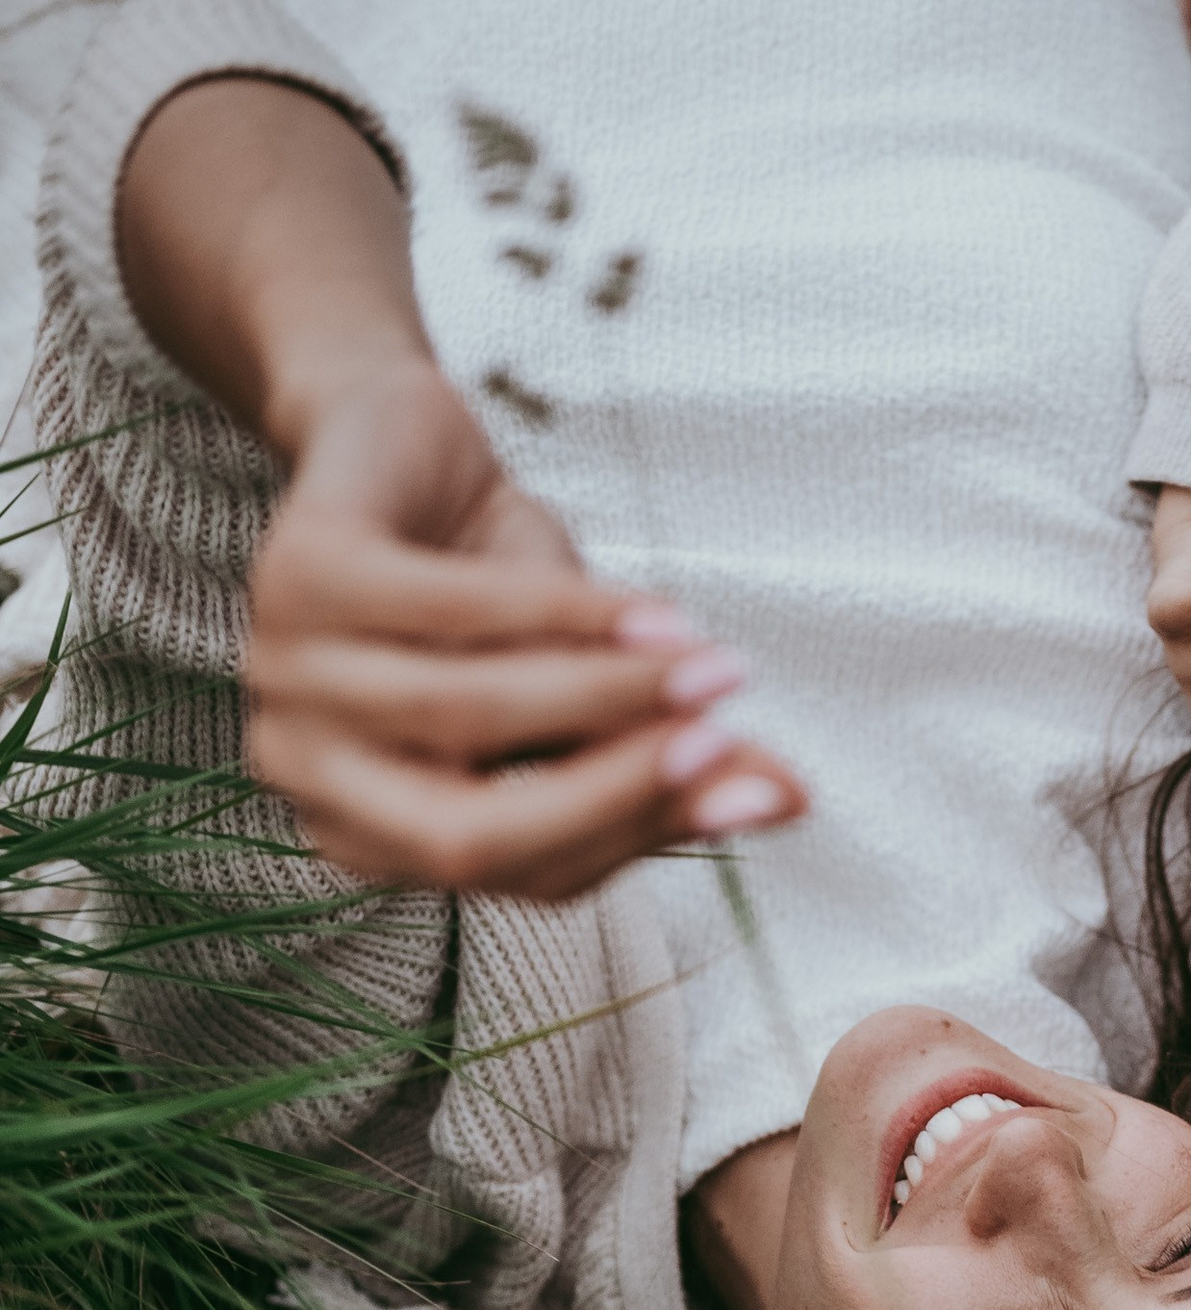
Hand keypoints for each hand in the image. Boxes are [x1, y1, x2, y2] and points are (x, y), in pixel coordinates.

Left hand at [244, 363, 806, 900]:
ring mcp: (286, 676)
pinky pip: (457, 613)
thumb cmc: (492, 586)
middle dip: (611, 792)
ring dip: (607, 693)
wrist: (398, 437)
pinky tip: (651, 613)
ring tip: (707, 666)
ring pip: (466, 718)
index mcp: (368, 832)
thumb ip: (664, 758)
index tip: (753, 786)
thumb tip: (787, 799)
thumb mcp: (587, 681)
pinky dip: (568, 615)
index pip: (518, 871)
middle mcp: (309, 774)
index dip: (638, 833)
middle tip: (721, 740)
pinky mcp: (299, 571)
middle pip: (470, 836)